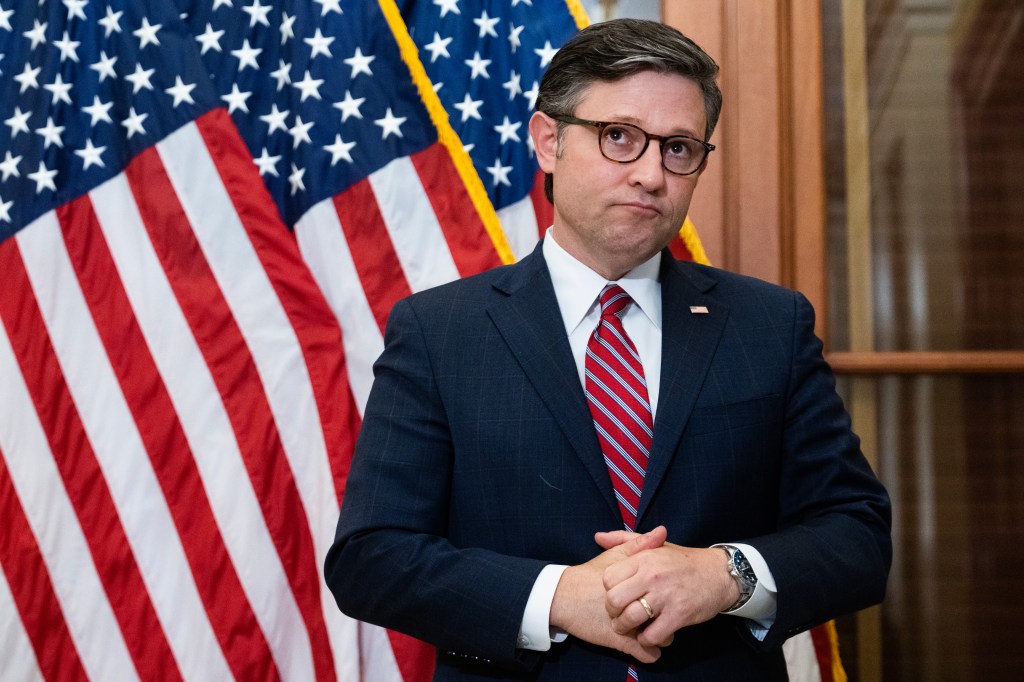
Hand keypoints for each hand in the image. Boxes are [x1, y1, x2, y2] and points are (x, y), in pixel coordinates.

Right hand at [549, 526, 667, 661]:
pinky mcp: (620, 641)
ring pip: (661, 636)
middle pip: (667, 614)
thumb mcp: (615, 557)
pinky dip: (650, 653)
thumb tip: (662, 531)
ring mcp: (630, 623)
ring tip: (656, 631)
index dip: (671, 592)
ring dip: (662, 636)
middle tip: (664, 614)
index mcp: (637, 581)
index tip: (670, 592)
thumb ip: (639, 544)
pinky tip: (648, 647)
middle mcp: (636, 602)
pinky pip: (647, 653)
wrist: (563, 596)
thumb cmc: (590, 574)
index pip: (667, 590)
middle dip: (669, 616)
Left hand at [596, 535, 739, 648]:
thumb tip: (598, 537)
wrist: (719, 574)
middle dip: (613, 612)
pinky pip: (651, 634)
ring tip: (630, 628)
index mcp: (644, 559)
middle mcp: (652, 576)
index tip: (617, 594)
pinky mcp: (679, 615)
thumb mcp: (655, 546)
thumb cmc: (682, 561)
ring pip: (630, 618)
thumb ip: (624, 540)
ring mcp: (666, 596)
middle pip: (615, 600)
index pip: (609, 578)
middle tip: (619, 614)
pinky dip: (646, 639)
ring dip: (626, 628)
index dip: (609, 590)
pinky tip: (649, 633)